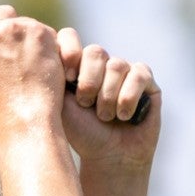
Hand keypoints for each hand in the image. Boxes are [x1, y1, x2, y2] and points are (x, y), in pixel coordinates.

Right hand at [0, 0, 66, 129]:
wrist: (25, 116)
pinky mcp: (41, 32)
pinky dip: (41, 44)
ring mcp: (17, 29)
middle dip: (2, 27)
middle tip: (5, 56)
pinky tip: (38, 64)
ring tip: (22, 65)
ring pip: (21, 21)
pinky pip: (41, 29)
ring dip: (22, 36)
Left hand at [57, 28, 160, 167]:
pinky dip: (129, 97)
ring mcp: (124, 70)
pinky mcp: (146, 80)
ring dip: (108, 96)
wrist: (109, 157)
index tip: (67, 77)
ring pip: (117, 65)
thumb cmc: (82, 134)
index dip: (70, 52)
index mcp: (76, 66)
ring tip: (105, 117)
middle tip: (86, 105)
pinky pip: (139, 75)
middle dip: (89, 82)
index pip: (71, 38)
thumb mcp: (60, 106)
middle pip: (96, 52)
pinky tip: (124, 116)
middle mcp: (100, 65)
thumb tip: (48, 51)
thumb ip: (54, 79)